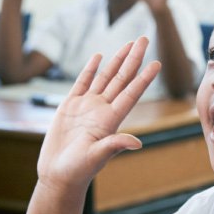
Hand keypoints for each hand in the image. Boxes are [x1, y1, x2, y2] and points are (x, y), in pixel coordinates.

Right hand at [36, 37, 161, 193]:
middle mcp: (102, 110)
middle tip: (144, 38)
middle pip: (121, 79)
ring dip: (116, 60)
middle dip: (133, 58)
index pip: (131, 94)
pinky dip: (90, 69)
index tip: (156, 63)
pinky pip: (82, 83)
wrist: (58, 175)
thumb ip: (114, 146)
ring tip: (128, 44)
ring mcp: (87, 107)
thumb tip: (137, 142)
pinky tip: (98, 56)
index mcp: (111, 120)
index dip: (143, 78)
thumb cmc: (77, 171)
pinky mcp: (70, 106)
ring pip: (105, 77)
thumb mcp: (96, 157)